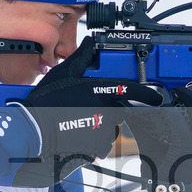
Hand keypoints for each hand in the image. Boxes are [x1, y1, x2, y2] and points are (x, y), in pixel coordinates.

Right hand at [12, 37, 160, 184]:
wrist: (34, 131)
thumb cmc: (46, 102)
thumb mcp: (63, 74)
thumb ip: (82, 58)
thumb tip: (91, 42)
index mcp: (100, 92)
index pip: (130, 91)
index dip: (147, 94)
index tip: (157, 98)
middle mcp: (105, 112)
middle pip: (119, 110)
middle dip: (110, 109)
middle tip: (88, 108)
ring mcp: (102, 132)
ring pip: (110, 128)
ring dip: (101, 125)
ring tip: (79, 121)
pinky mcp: (95, 148)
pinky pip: (101, 144)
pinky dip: (93, 140)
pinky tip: (77, 134)